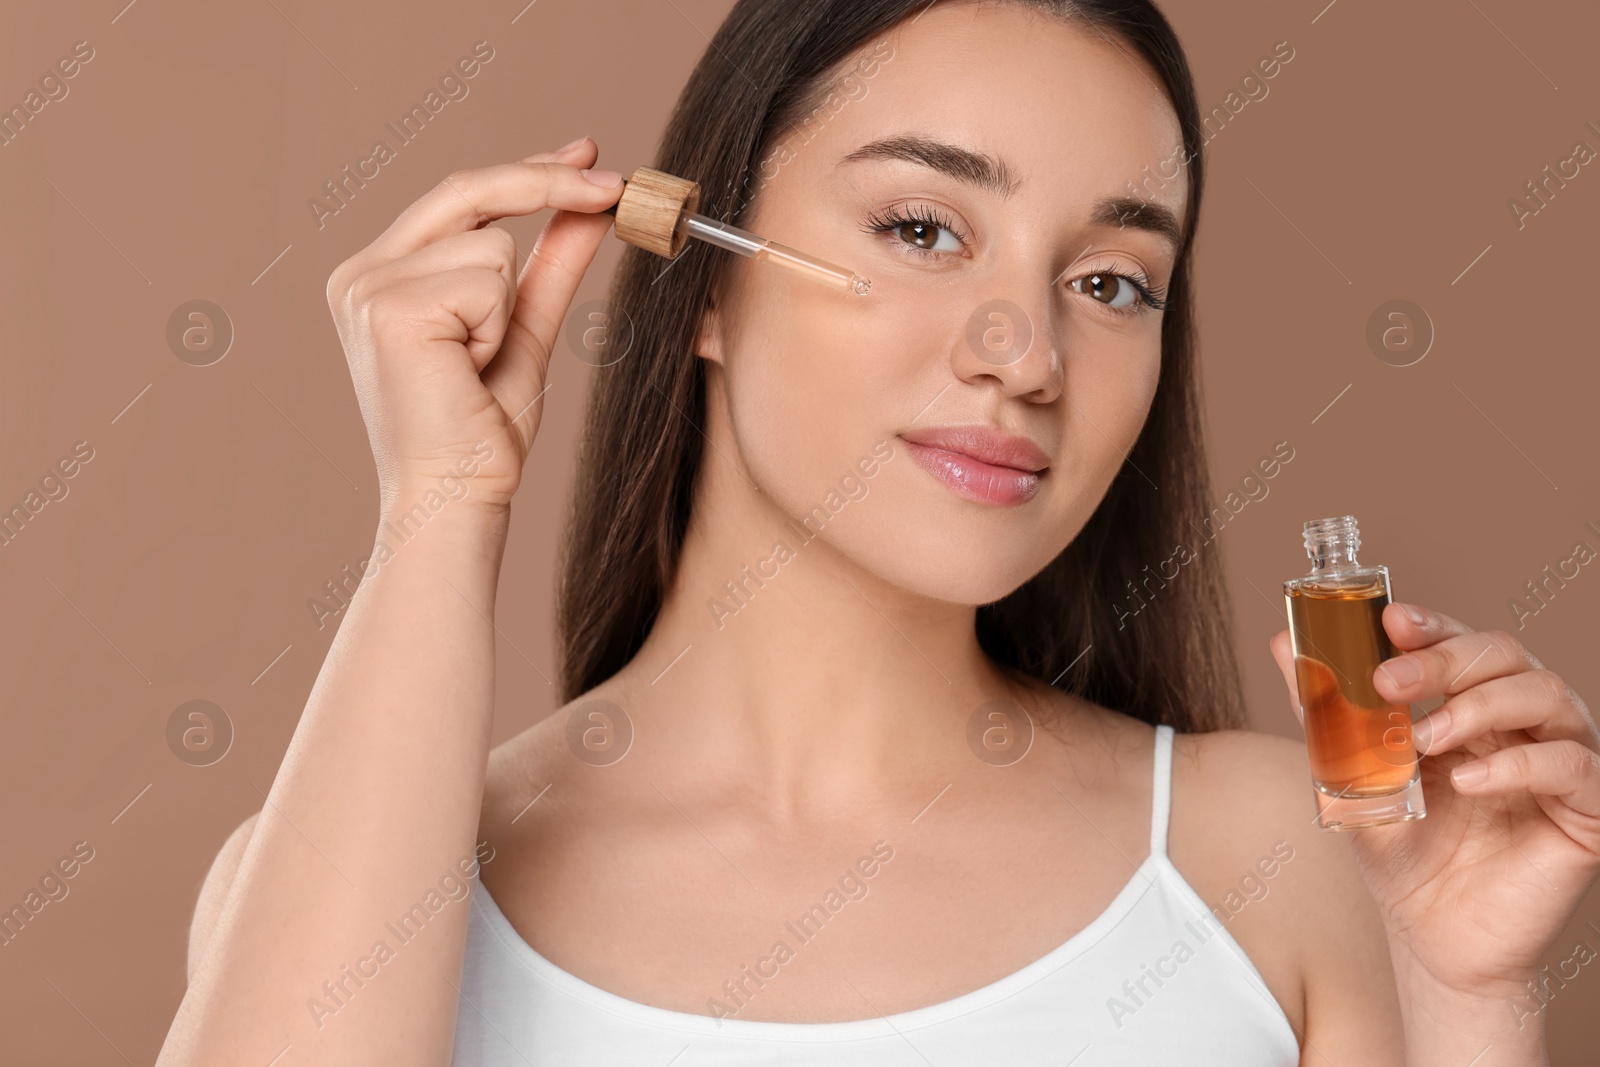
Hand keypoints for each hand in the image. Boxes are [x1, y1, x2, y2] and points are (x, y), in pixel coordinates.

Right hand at [324, 137, 622, 513]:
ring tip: (478, 365)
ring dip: (510, 308)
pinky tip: (468, 370)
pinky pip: (488, 277)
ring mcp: (367, 286)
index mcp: (381, 276)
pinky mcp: (388, 305)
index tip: (588, 155)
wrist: (459, 497)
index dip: (528, 172)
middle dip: (548, 184)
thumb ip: (552, 266)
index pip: (460, 197)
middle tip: (614, 188)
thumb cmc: (483, 433)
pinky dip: (499, 325)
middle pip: (469, 190)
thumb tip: (592, 209)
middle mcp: (360, 273)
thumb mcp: (525, 331)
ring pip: (492, 243)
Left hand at [1269, 604, 1599, 998]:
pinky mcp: (1587, 810)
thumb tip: (1279, 644)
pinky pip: (1572, 765)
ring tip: (1424, 738)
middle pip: (1504, 655)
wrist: (1431, 939)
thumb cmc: (1401, 854)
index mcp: (1470, 706)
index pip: (1461, 643)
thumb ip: (1325, 711)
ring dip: (1477, 706)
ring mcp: (1559, 762)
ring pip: (1546, 694)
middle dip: (1444, 658)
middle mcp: (1522, 724)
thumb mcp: (1351, 775)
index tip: (1388, 620)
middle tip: (1390, 680)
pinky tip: (1467, 782)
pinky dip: (1518, 765)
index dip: (1430, 624)